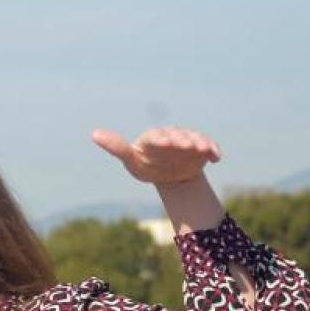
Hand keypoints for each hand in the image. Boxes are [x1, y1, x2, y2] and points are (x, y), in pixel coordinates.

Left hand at [92, 126, 221, 184]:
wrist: (169, 177)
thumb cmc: (146, 166)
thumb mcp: (131, 160)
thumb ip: (117, 147)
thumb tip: (94, 133)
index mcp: (153, 138)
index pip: (156, 136)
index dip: (160, 139)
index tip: (163, 143)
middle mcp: (173, 136)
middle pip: (178, 135)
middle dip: (181, 139)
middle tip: (184, 145)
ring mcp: (189, 141)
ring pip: (195, 139)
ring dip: (199, 143)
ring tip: (203, 149)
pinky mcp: (202, 149)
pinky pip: (210, 147)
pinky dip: (213, 150)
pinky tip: (215, 158)